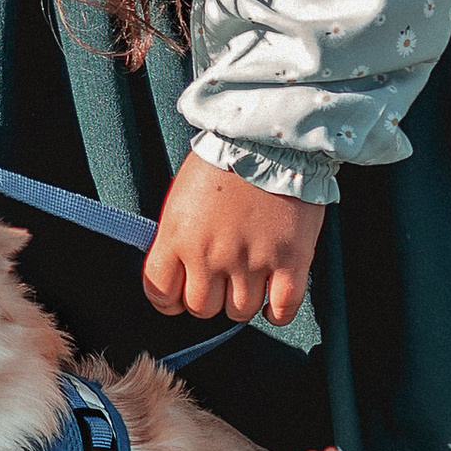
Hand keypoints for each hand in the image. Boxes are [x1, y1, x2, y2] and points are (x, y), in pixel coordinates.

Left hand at [141, 150, 321, 327]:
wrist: (268, 136)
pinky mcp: (290, 261)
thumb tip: (178, 265)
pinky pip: (282, 309)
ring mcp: (252, 261)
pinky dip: (276, 313)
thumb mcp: (182, 194)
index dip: (168, 300)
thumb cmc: (223, 158)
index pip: (160, 293)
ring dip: (240, 302)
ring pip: (239, 312)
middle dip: (207, 300)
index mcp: (178, 237)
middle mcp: (211, 255)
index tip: (176, 297)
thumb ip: (178, 235)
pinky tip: (272, 304)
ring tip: (246, 283)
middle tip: (216, 284)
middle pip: (202, 308)